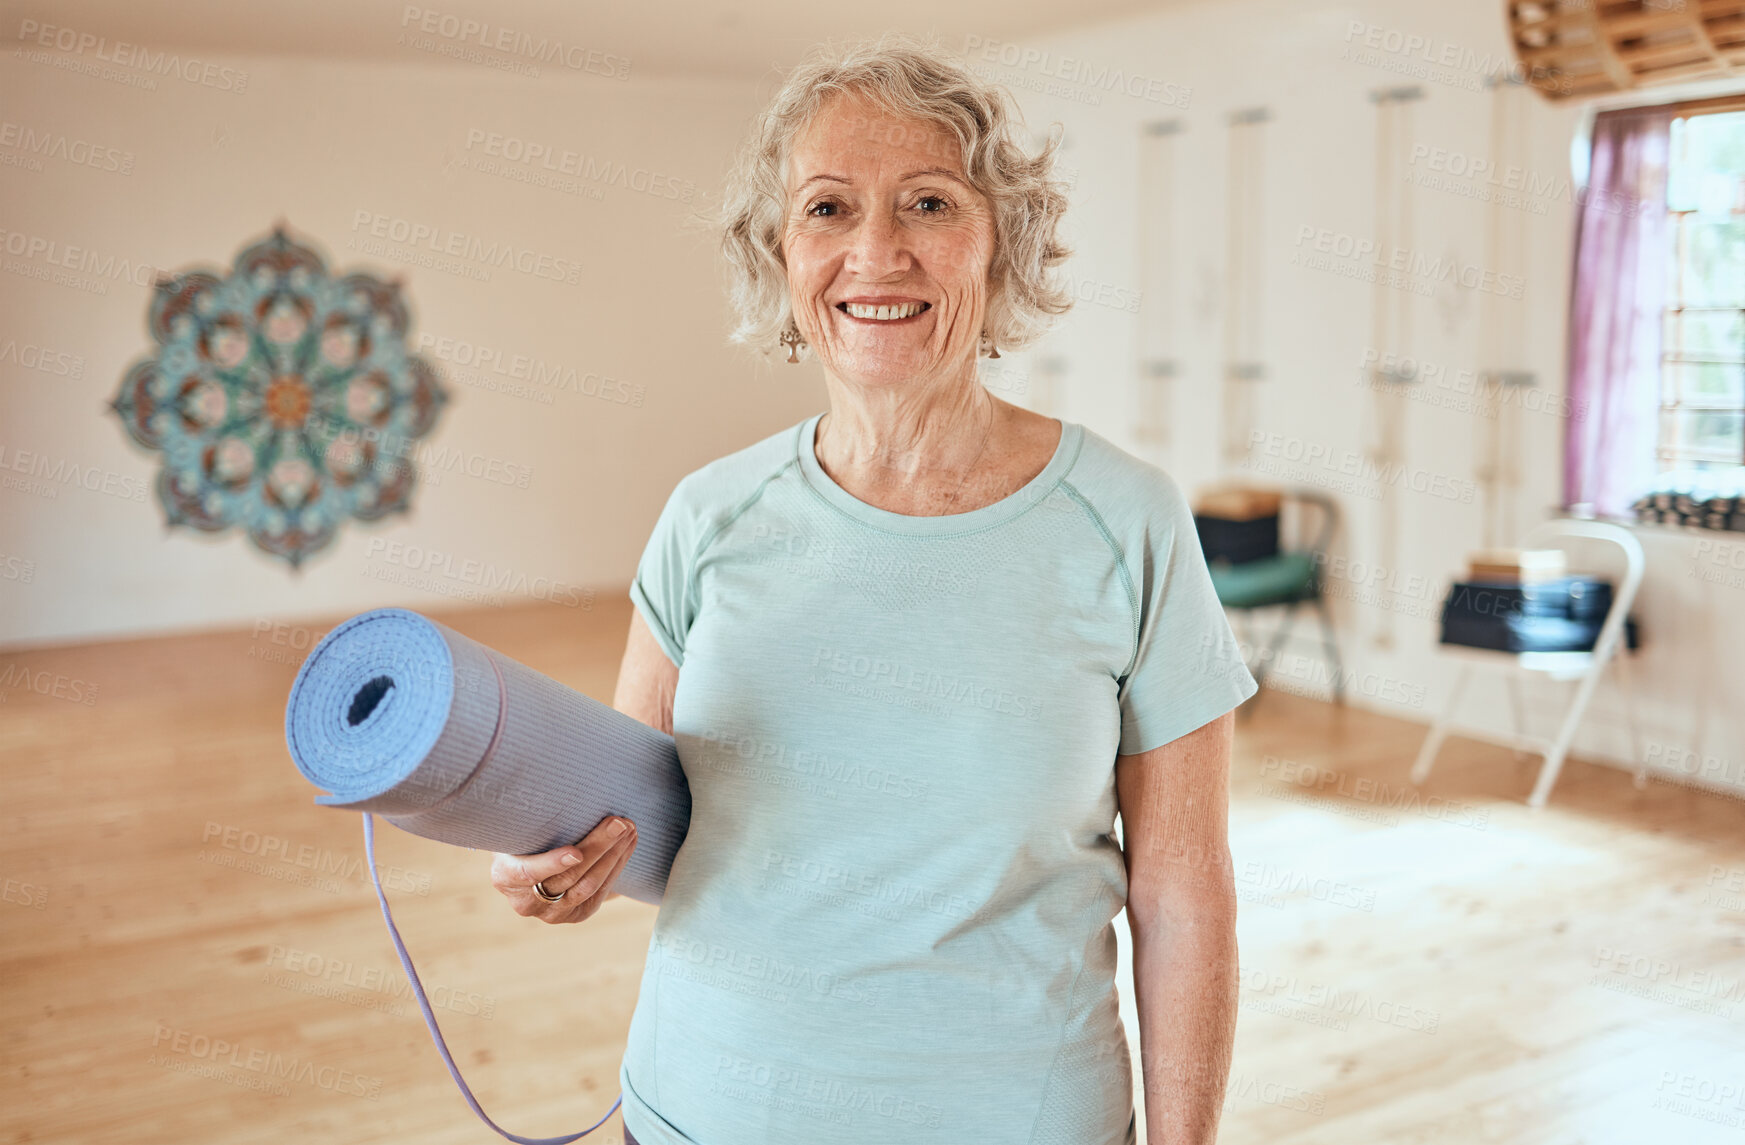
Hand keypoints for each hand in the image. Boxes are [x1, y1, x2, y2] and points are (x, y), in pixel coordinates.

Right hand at [491, 816, 636, 923]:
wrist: (530, 865)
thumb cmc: (523, 837)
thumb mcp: (516, 828)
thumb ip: (529, 819)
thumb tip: (555, 785)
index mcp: (505, 877)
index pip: (529, 873)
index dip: (553, 864)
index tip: (576, 852)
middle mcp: (527, 902)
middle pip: (568, 877)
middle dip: (597, 847)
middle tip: (618, 823)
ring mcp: (552, 913)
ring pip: (589, 885)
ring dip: (613, 855)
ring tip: (628, 828)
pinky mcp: (576, 914)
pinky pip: (601, 890)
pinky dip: (617, 864)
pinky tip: (628, 843)